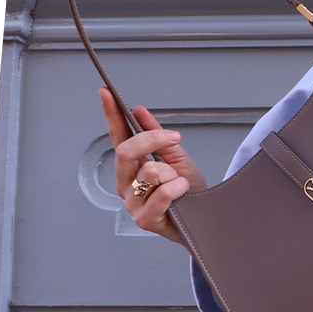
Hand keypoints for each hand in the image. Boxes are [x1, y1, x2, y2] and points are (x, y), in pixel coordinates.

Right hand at [99, 89, 207, 244]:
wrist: (206, 217)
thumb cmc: (188, 190)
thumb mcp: (176, 156)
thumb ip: (157, 135)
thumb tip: (139, 110)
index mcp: (131, 165)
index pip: (117, 136)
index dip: (111, 114)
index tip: (106, 92)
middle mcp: (126, 182)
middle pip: (126, 151)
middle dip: (152, 140)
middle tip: (174, 138)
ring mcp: (132, 202)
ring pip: (149, 172)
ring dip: (172, 173)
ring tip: (180, 183)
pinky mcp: (143, 219)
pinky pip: (162, 194)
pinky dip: (178, 188)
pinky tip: (182, 191)